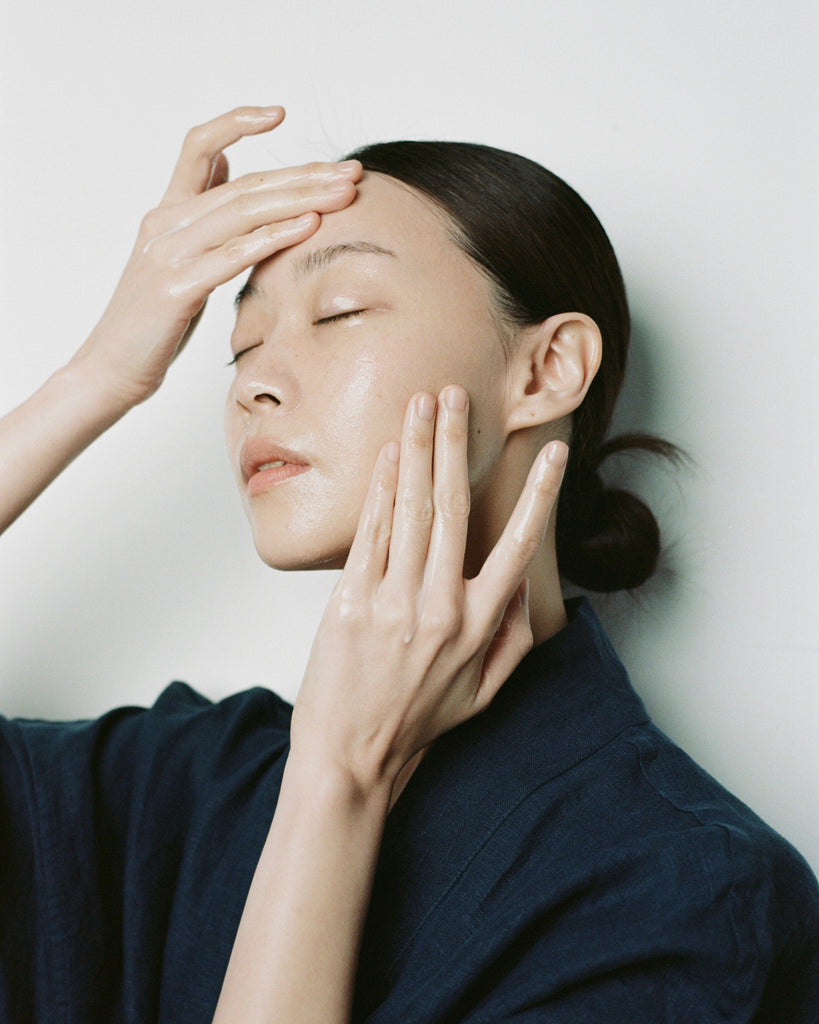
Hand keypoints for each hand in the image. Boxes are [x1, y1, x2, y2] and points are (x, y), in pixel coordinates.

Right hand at [70, 105, 360, 407]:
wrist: (110, 368)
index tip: (281, 113)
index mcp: (167, 212)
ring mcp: (169, 253)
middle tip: (350, 171)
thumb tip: (226, 168)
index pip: (199, 145)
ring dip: (301, 199)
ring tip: (344, 194)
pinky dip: (275, 237)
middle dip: (303, 175)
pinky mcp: (176, 288)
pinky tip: (310, 227)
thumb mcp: (178, 257)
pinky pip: (234, 254)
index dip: (237, 121)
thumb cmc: (153, 320)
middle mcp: (166, 223)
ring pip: (243, 211)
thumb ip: (201, 212)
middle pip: (244, 183)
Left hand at [292, 385, 567, 791]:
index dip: (540, 495)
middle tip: (456, 394)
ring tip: (422, 404)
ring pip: (412, 509)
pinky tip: (387, 453)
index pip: (518, 546)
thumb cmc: (419, 721)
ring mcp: (392, 601)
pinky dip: (380, 488)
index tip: (553, 454)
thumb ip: (514, 639)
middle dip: (456, 443)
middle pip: (454, 507)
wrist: (351, 756)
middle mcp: (440, 606)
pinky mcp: (350, 601)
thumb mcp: (484, 693)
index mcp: (479, 625)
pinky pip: (370, 533)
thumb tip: (528, 589)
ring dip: (418, 450)